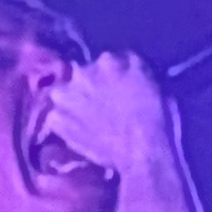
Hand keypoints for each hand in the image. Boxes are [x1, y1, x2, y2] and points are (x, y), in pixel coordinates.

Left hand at [38, 53, 183, 184]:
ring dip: (72, 103)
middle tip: (101, 105)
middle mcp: (83, 72)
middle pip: (82, 74)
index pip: (107, 61)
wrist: (141, 152)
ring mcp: (66, 96)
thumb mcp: (154, 84)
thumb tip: (126, 65)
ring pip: (64, 94)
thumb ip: (134, 69)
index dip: (112, 75)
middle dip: (89, 86)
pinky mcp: (57, 120)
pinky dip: (64, 124)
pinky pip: (55, 118)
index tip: (117, 86)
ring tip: (86, 120)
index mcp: (109, 60)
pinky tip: (78, 133)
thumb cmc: (155, 119)